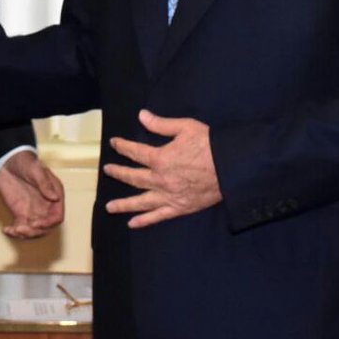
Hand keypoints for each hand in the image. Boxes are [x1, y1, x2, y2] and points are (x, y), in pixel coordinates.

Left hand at [0, 150, 64, 238]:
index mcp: (54, 195)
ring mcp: (33, 211)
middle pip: (46, 227)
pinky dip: (14, 232)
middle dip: (35, 231)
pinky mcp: (21, 213)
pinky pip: (21, 227)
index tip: (36, 223)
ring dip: (25, 234)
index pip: (57, 216)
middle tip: (21, 229)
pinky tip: (7, 229)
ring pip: (34, 230)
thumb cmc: (24, 162)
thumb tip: (55, 197)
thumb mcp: (35, 170)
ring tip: (14, 230)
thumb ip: (44, 183)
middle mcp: (46, 206)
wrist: (7, 161)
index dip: (48, 223)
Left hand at [103, 109, 220, 227]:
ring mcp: (169, 196)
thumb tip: (142, 115)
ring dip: (123, 204)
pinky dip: (144, 221)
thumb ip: (161, 124)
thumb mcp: (185, 127)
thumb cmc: (209, 144)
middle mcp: (160, 179)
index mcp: (160, 158)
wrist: (231, 167)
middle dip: (118, 173)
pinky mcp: (180, 207)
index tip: (114, 143)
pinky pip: (158, 216)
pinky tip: (133, 223)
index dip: (122, 146)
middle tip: (107, 170)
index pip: (135, 152)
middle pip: (133, 178)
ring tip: (109, 207)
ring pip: (141, 201)